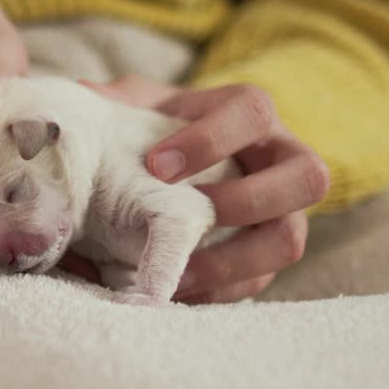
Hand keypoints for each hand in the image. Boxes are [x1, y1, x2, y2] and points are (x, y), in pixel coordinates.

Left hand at [72, 75, 329, 303]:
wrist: (175, 168)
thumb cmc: (160, 129)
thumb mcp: (141, 105)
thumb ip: (118, 100)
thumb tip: (80, 96)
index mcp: (250, 113)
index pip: (253, 112)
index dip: (212, 139)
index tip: (155, 166)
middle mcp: (282, 160)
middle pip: (308, 177)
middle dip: (247, 201)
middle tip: (185, 217)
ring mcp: (284, 212)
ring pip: (290, 240)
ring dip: (232, 261)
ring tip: (175, 272)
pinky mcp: (266, 256)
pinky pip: (259, 281)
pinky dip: (217, 292)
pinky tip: (173, 291)